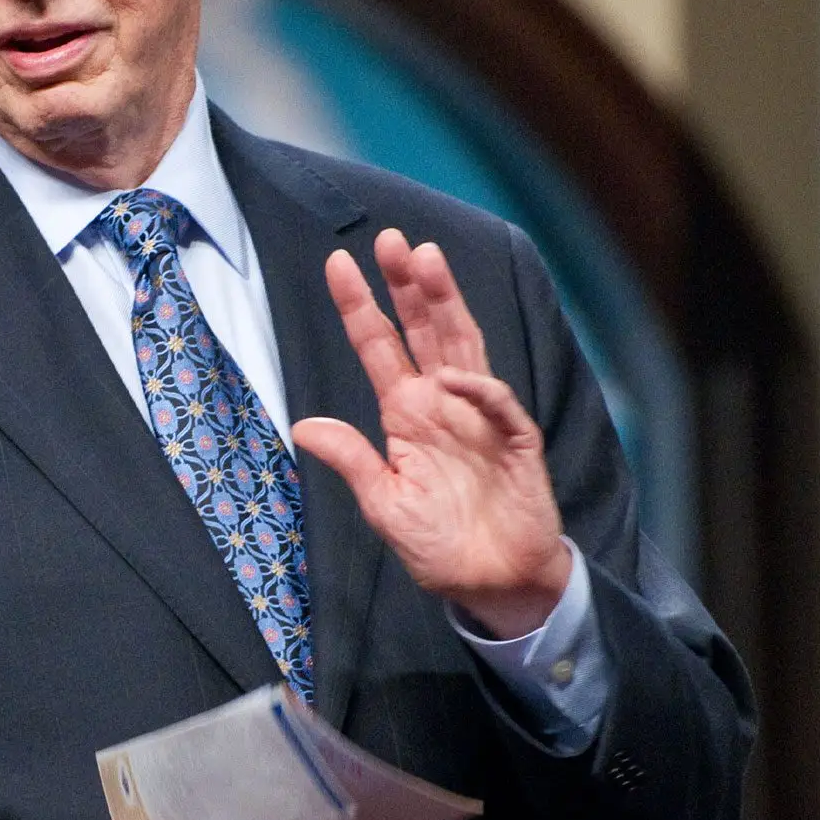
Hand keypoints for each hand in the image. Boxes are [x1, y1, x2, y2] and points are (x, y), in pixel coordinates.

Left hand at [290, 230, 570, 638]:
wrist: (493, 581)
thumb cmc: (439, 544)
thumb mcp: (383, 504)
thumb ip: (352, 460)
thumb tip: (304, 424)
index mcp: (406, 414)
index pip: (379, 347)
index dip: (360, 306)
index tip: (337, 264)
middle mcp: (442, 403)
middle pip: (425, 330)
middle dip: (408, 285)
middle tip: (391, 239)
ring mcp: (481, 416)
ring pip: (463, 345)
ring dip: (445, 303)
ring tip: (426, 259)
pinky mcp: (515, 438)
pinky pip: (496, 402)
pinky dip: (477, 386)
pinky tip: (452, 375)